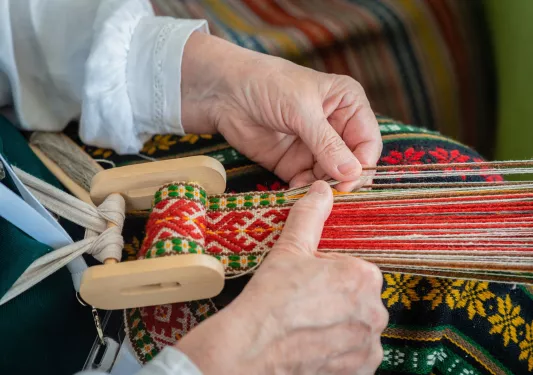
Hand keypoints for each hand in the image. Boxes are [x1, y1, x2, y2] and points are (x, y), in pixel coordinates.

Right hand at [176, 181, 387, 373]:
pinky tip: (313, 350)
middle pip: (359, 303)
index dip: (330, 278)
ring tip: (306, 331)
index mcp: (363, 277)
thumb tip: (323, 189)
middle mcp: (375, 313)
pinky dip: (339, 357)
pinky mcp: (361, 373)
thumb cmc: (270, 299)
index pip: (356, 273)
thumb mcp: (289, 249)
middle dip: (337, 305)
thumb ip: (309, 216)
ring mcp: (369, 348)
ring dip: (339, 332)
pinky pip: (356, 359)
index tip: (308, 287)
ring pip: (358, 332)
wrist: (252, 350)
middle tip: (305, 310)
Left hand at [181, 33, 381, 191]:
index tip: (351, 181)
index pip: (368, 140)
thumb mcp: (301, 110)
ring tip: (315, 197)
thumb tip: (352, 173)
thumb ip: (327, 143)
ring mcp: (314, 148)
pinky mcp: (293, 163)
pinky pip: (307, 183)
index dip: (363, 163)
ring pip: (331, 177)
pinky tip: (300, 196)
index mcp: (347, 104)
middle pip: (352, 163)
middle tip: (336, 194)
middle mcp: (335, 127)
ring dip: (325, 188)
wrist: (224, 92)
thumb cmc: (267, 84)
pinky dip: (306, 192)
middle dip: (345, 179)